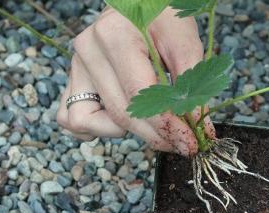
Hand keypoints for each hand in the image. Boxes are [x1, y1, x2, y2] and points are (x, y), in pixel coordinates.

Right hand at [57, 7, 214, 154]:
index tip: (190, 142)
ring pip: (90, 121)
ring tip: (151, 120)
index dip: (167, 126)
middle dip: (155, 136)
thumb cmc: (163, 18)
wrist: (140, 3)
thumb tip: (196, 127)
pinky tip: (122, 121)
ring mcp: (75, 66)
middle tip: (182, 143)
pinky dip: (96, 128)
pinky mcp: (72, 79)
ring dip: (125, 131)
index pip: (139, 96)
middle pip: (120, 114)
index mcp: (114, 35)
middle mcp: (88, 51)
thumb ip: (191, 84)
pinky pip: (72, 119)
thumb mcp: (185, 41)